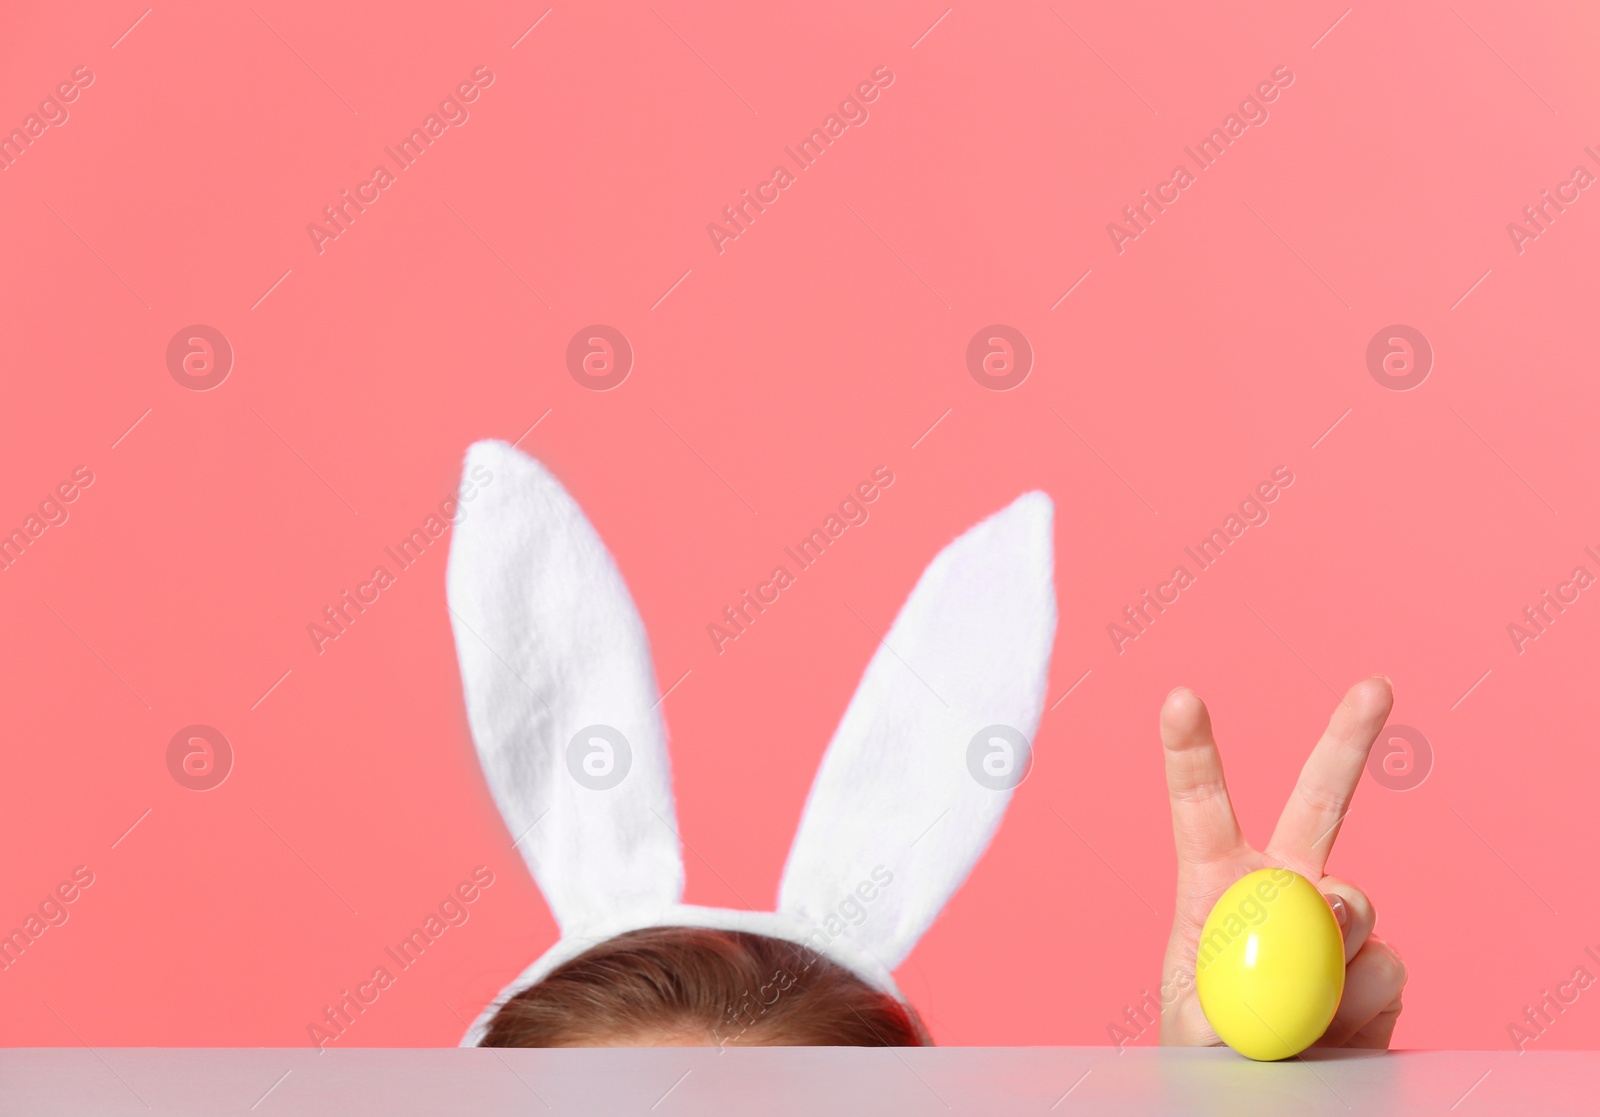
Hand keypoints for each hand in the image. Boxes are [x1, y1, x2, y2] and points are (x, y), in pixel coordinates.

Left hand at [1157, 677, 1406, 1048]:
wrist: (1270, 1086)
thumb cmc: (1213, 1046)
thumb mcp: (1193, 1026)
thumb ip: (1231, 993)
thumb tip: (1302, 946)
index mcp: (1216, 885)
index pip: (1201, 808)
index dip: (1190, 752)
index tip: (1181, 698)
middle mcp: (1282, 887)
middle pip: (1318, 803)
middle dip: (1347, 740)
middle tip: (1375, 687)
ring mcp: (1337, 923)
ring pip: (1355, 903)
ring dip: (1334, 948)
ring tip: (1298, 1002)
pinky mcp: (1378, 964)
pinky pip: (1386, 965)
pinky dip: (1362, 1001)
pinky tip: (1333, 1024)